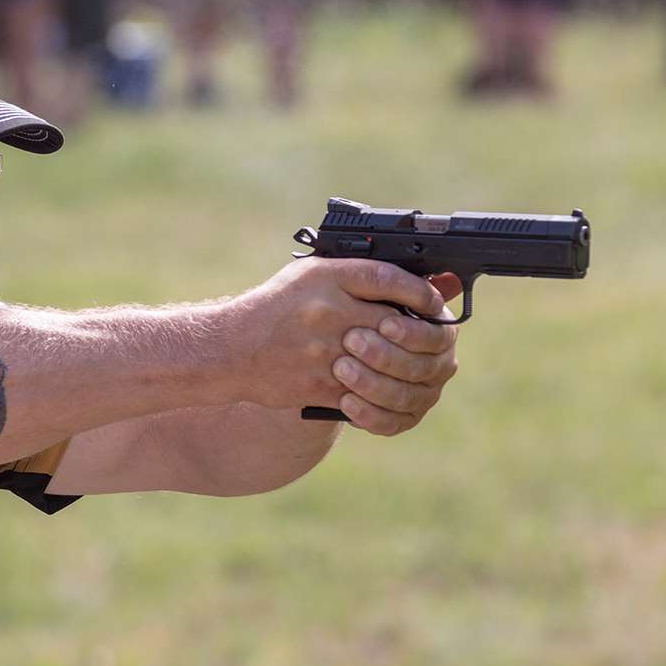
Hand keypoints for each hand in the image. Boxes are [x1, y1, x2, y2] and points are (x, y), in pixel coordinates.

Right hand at [227, 259, 458, 428]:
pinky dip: (378, 391)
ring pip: (384, 362)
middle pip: (394, 323)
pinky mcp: (319, 383)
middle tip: (431, 336)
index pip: (388, 278)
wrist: (232, 349)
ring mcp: (324, 351)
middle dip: (419, 333)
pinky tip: (384, 385)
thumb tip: (417, 278)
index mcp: (327, 278)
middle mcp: (327, 311)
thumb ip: (359, 274)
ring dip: (402, 365)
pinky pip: (364, 392)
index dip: (420, 291)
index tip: (433, 300)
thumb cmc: (275, 308)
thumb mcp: (313, 274)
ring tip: (409, 363)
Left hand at [331, 273, 460, 435]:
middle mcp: (437, 364)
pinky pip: (392, 423)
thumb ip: (396, 281)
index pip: (437, 335)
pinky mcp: (404, 417)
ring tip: (341, 368)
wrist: (329, 349)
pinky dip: (369, 414)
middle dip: (385, 356)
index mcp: (438, 330)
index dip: (412, 333)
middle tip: (351, 341)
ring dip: (372, 384)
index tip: (384, 324)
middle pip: (421, 368)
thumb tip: (440, 276)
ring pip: (405, 397)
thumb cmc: (352, 309)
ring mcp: (423, 394)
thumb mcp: (366, 286)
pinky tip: (346, 401)